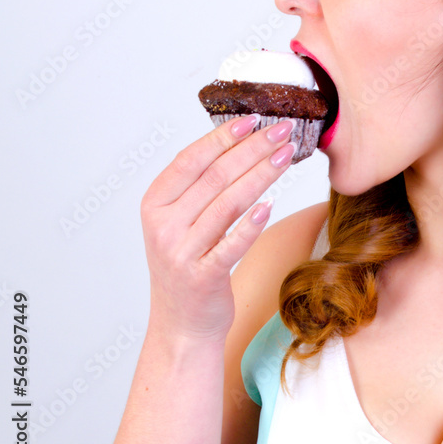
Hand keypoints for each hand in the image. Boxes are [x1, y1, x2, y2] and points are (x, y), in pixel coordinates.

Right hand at [139, 114, 296, 341]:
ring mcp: (180, 252)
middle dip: (253, 149)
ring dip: (262, 174)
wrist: (182, 325)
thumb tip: (239, 142)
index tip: (253, 118)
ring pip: (228, 203)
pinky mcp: (202, 277)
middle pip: (215, 176)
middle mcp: (163, 226)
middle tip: (283, 130)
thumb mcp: (181, 222)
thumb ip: (199, 188)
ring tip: (288, 155)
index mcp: (154, 204)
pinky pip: (232, 244)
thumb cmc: (189, 264)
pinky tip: (272, 202)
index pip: (190, 160)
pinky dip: (252, 222)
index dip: (223, 136)